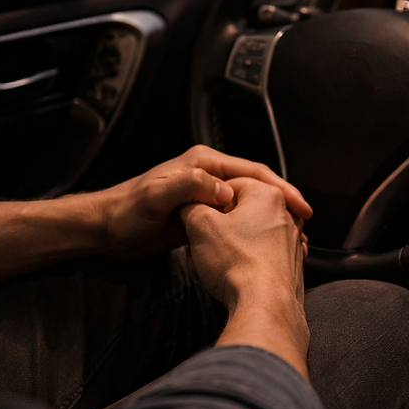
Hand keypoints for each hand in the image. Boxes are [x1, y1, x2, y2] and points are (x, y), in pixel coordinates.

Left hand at [89, 145, 310, 259]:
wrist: (105, 230)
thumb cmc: (126, 211)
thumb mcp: (157, 196)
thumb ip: (189, 187)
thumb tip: (224, 190)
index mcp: (202, 164)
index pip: (252, 172)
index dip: (279, 188)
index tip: (299, 207)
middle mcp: (206, 176)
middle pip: (256, 187)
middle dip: (283, 203)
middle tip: (304, 224)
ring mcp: (204, 196)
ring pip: (248, 205)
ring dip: (270, 218)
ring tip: (291, 236)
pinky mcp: (200, 216)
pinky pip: (234, 220)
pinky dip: (251, 230)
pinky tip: (262, 245)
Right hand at [180, 177, 309, 376]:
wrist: (265, 306)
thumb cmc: (237, 263)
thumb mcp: (200, 225)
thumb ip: (192, 207)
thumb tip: (189, 207)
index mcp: (267, 194)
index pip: (228, 185)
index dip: (205, 201)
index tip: (194, 217)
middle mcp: (285, 214)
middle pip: (239, 211)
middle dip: (215, 227)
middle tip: (198, 243)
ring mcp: (290, 240)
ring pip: (248, 235)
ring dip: (225, 246)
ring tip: (207, 264)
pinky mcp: (290, 265)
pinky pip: (259, 255)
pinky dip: (243, 262)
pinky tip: (227, 276)